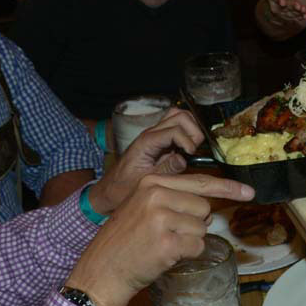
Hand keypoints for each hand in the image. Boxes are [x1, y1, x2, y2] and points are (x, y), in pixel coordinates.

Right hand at [64, 173, 254, 305]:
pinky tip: (164, 256)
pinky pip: (197, 247)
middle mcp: (156, 194)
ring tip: (162, 245)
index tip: (248, 192)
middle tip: (167, 235)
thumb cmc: (125, 241)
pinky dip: (186, 255)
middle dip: (194, 225)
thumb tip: (209, 207)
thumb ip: (173, 198)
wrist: (101, 270)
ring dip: (189, 241)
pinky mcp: (167, 243)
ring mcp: (162, 218)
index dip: (227, 188)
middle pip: (204, 208)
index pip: (199, 182)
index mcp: (151, 182)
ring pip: (203, 229)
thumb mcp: (143, 207)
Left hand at [87, 109, 203, 213]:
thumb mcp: (146, 182)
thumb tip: (184, 159)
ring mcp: (155, 134)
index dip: (188, 141)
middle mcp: (151, 134)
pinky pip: (176, 126)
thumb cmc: (123, 187)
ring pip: (179, 116)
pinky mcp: (159, 139)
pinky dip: (187, 132)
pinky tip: (187, 149)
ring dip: (191, 128)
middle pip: (179, 116)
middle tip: (195, 150)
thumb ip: (166, 169)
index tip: (192, 155)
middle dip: (193, 131)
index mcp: (146, 142)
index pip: (174, 130)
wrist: (110, 190)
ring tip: (193, 147)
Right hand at [259, 0, 305, 26]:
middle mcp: (277, 7)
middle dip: (292, 7)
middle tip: (298, 6)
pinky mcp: (290, 17)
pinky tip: (305, 15)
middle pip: (284, 8)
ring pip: (291, 14)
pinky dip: (301, 17)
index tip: (283, 2)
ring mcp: (284, 13)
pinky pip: (295, 18)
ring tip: (304, 9)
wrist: (276, 2)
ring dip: (298, 12)